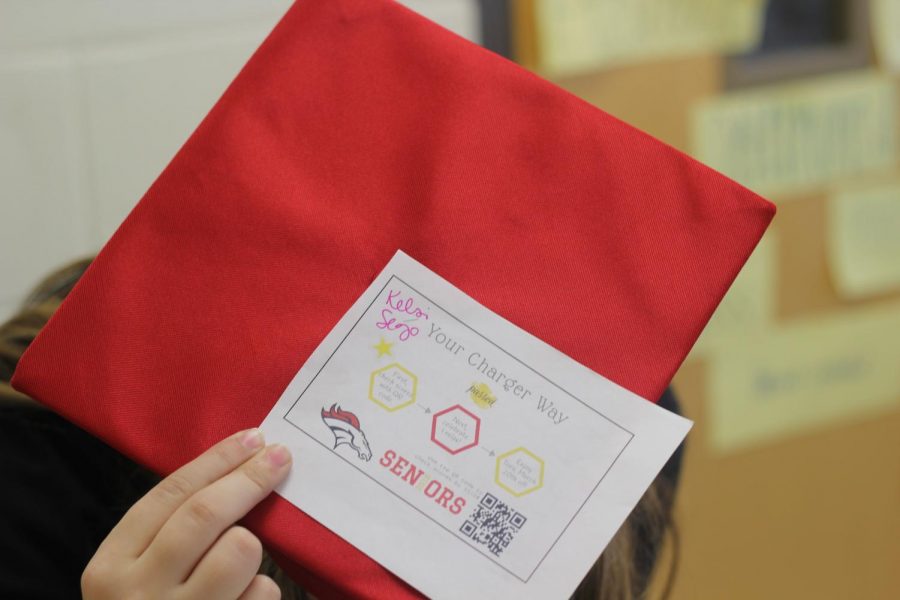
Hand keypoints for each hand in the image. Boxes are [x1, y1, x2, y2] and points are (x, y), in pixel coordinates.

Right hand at [82, 429, 290, 598]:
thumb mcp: (137, 573)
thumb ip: (172, 530)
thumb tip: (240, 464)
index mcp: (110, 568)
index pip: (169, 495)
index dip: (217, 461)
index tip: (254, 438)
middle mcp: (137, 594)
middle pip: (206, 514)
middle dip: (250, 478)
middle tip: (282, 457)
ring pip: (240, 551)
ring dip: (251, 549)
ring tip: (236, 568)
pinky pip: (261, 594)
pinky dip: (260, 593)